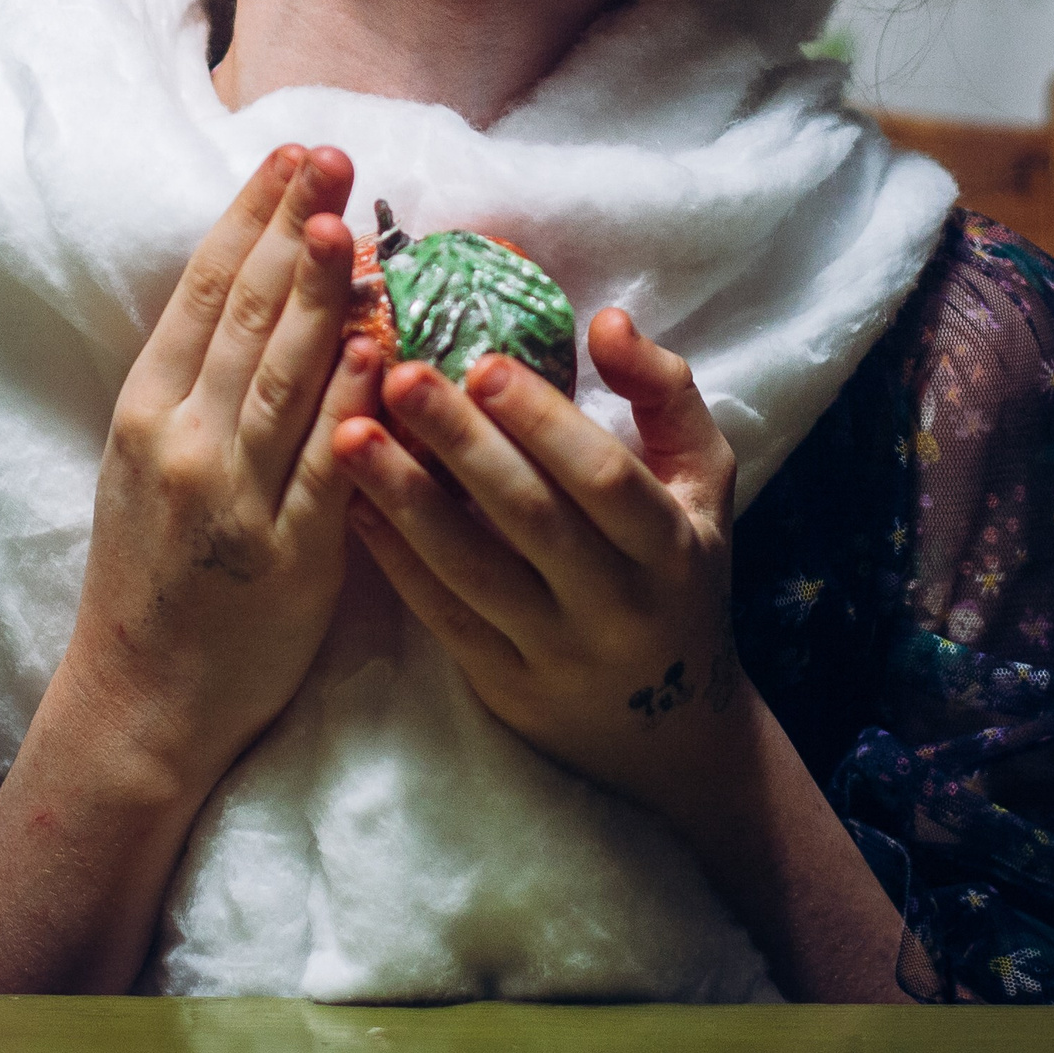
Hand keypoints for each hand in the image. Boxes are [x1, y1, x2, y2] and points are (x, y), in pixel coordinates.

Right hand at [57, 144, 381, 801]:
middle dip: (291, 227)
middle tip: (333, 157)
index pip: (201, 290)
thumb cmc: (153, 570)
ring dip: (320, 291)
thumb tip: (262, 285)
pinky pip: (329, 460)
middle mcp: (185, 441)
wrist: (142, 697)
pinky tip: (378, 344)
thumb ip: (198, 380)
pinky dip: (352, 397)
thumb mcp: (147, 460)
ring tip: (351, 221)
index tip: (286, 156)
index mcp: (146, 410)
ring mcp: (236, 496)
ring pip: (284, 373)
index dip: (247, 217)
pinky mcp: (290, 552)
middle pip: (244, 314)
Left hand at [332, 308, 748, 821]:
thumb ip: (665, 393)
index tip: (482, 361)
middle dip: (460, 442)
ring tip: (349, 434)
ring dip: (405, 499)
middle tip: (399, 376)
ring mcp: (555, 653)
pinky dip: (394, 558)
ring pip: (471, 571)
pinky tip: (351, 503)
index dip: (543, 421)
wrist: (672, 732)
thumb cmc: (681, 571)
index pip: (605, 479)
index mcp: (671, 546)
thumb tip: (606, 320)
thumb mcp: (704, 482)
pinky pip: (441, 616)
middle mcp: (616, 606)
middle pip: (530, 518)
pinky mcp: (503, 686)